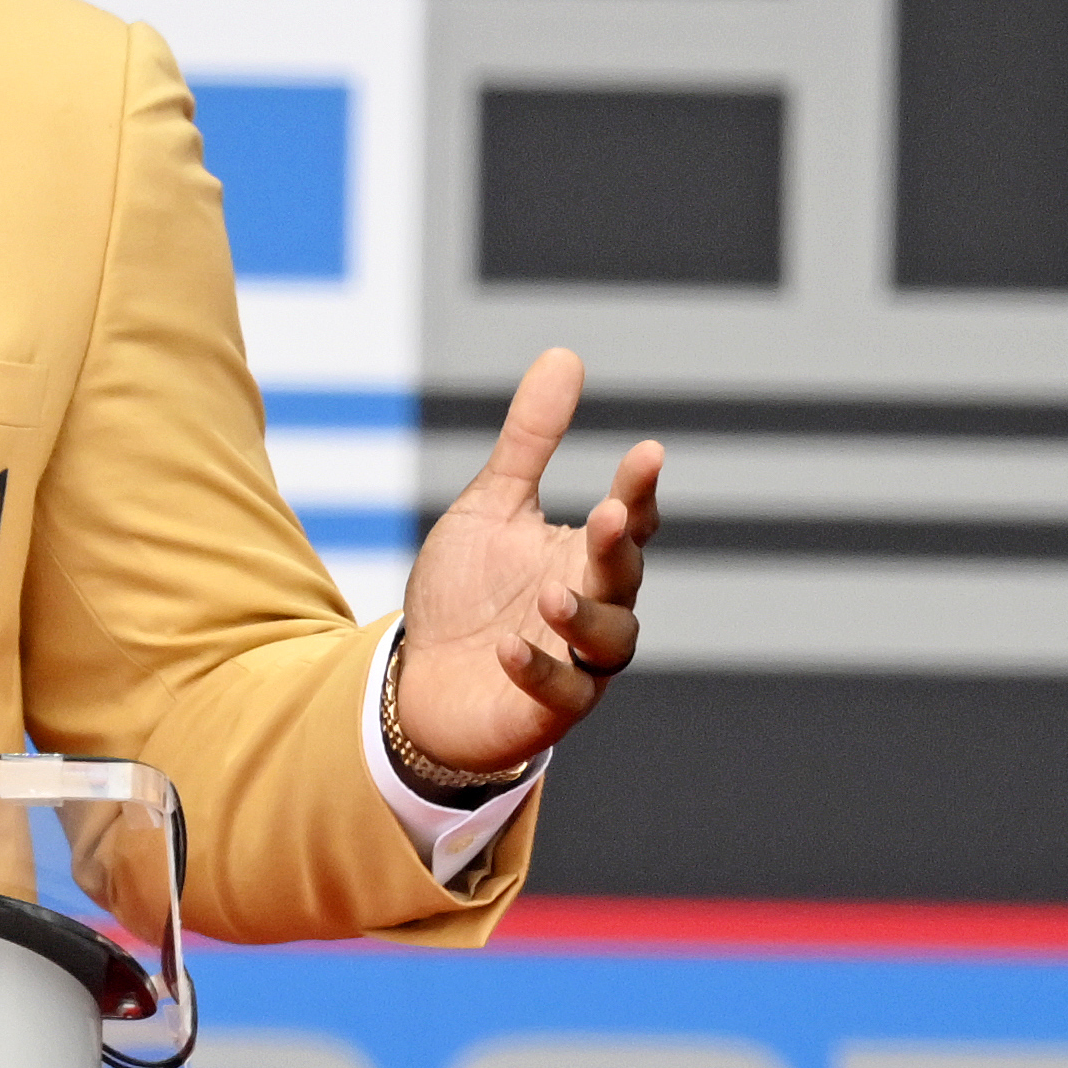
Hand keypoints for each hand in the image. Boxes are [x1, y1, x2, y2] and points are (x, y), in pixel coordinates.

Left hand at [395, 348, 660, 772]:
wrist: (420, 677)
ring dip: (584, 616)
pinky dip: (538, 671)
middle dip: (618, 547)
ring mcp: (576, 662)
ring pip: (610, 643)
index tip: (647, 452)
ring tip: (549, 593)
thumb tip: (566, 355)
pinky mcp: (544, 712)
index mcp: (586, 557)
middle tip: (607, 515)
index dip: (639, 490)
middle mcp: (594, 608)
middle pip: (624, 576)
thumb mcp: (491, 505)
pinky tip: (507, 645)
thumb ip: (530, 440)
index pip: (629, 520)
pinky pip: (559, 696)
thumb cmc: (466, 590)